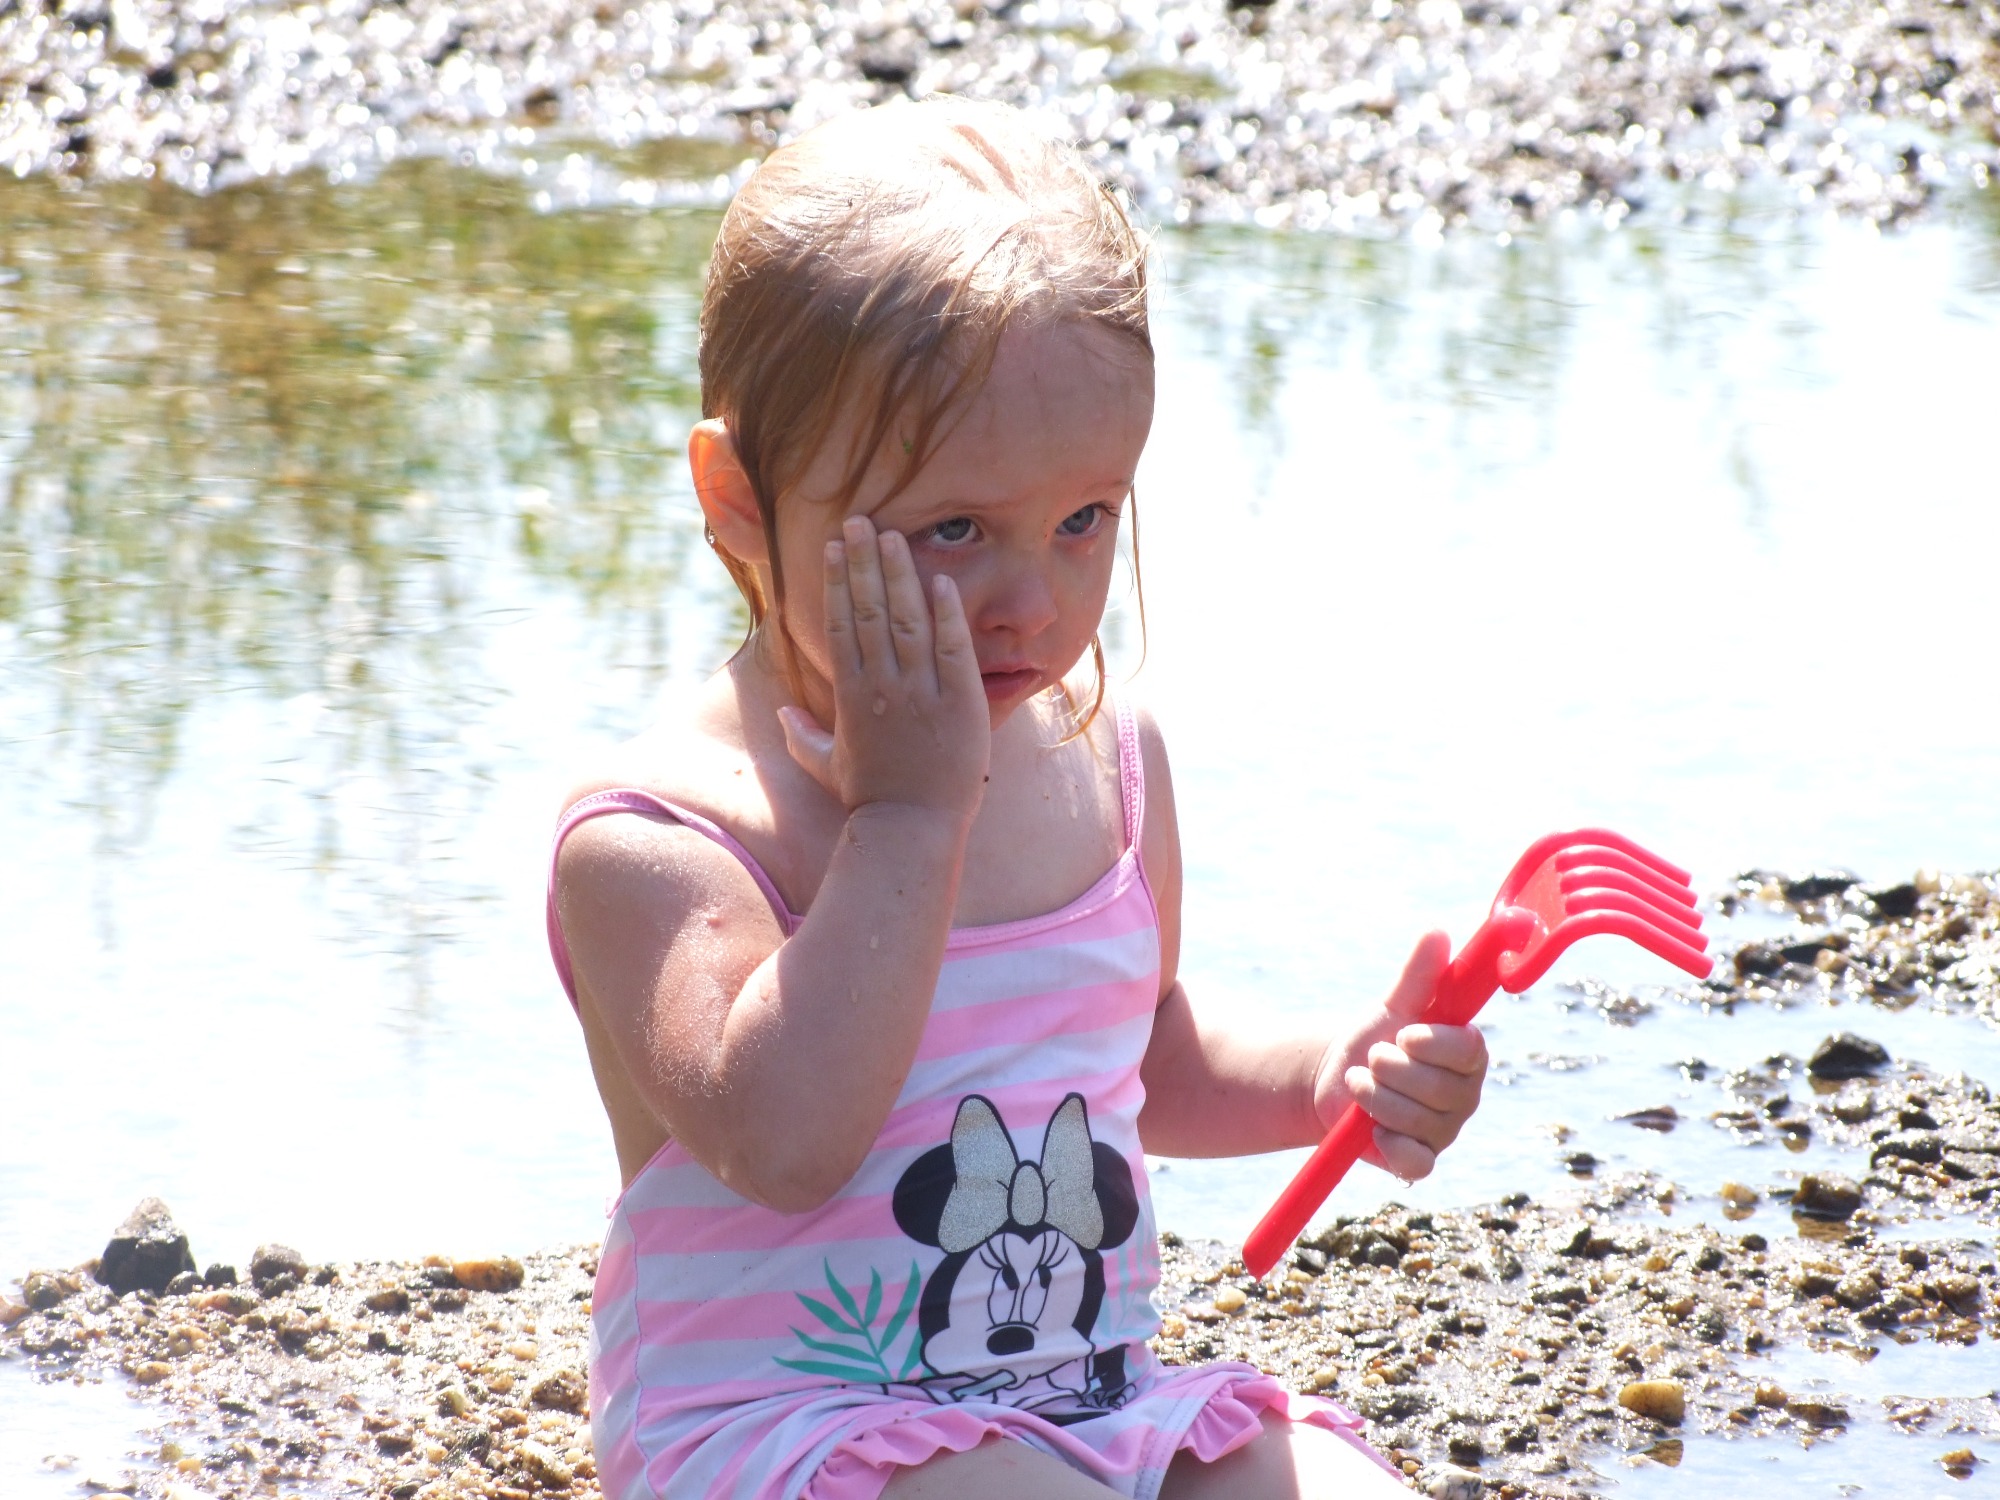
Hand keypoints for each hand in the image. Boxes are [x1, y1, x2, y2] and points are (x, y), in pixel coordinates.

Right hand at [778, 515, 990, 821]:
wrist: (913, 829)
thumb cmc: (871, 800)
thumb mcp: (827, 767)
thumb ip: (803, 738)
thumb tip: (782, 718)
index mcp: (850, 694)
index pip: (839, 624)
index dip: (836, 581)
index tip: (835, 547)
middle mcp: (881, 684)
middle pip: (868, 610)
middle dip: (864, 562)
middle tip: (861, 520)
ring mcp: (920, 692)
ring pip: (907, 620)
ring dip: (900, 574)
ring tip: (894, 536)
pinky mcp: (959, 702)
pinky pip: (951, 648)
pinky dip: (946, 613)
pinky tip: (940, 581)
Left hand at [1312, 932, 1487, 1181]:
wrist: (1336, 1079)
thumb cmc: (1374, 1037)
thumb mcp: (1393, 1004)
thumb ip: (1419, 974)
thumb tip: (1437, 932)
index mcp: (1468, 1054)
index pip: (1468, 1051)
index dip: (1433, 1043)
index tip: (1404, 1032)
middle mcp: (1464, 1095)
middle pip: (1438, 1088)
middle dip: (1392, 1069)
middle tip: (1372, 1058)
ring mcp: (1445, 1131)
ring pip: (1417, 1120)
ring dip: (1375, 1097)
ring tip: (1359, 1082)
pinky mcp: (1420, 1160)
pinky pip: (1414, 1161)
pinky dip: (1387, 1143)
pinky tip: (1371, 1126)